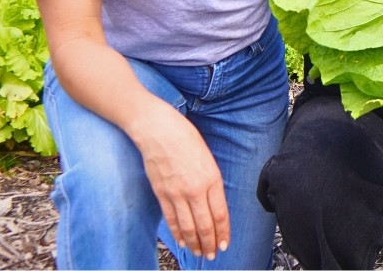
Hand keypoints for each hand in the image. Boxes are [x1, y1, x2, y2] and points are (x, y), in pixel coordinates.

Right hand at [132, 109, 230, 259]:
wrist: (157, 129)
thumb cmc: (184, 137)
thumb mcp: (207, 158)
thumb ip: (210, 182)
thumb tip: (212, 203)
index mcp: (211, 178)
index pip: (220, 214)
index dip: (223, 232)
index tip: (224, 243)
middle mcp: (195, 189)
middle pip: (205, 225)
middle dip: (210, 243)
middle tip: (212, 254)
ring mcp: (176, 193)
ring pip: (188, 226)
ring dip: (195, 243)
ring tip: (199, 253)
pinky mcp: (161, 193)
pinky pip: (171, 219)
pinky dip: (177, 233)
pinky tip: (183, 241)